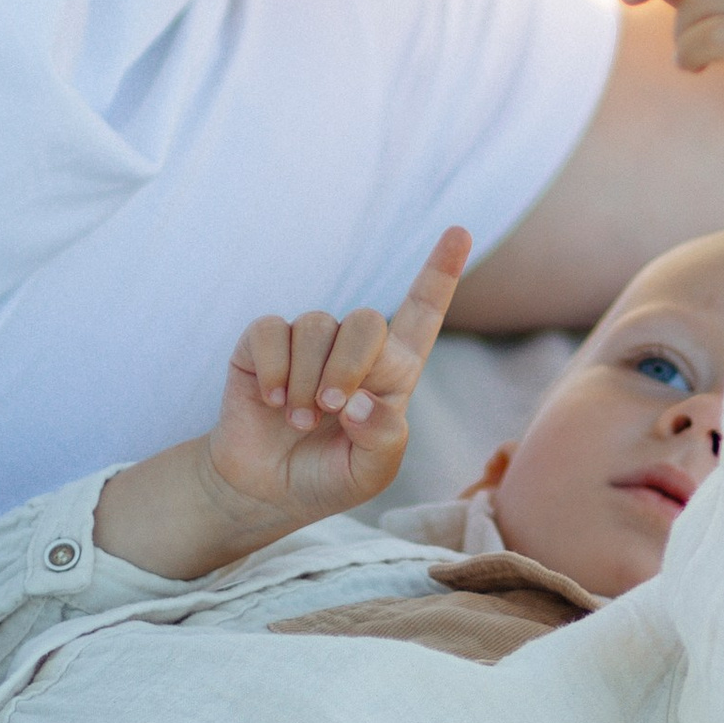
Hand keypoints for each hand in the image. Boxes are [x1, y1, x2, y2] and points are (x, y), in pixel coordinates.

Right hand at [207, 227, 471, 524]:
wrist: (265, 490)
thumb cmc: (328, 477)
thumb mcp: (371, 473)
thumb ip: (382, 440)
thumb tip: (358, 400)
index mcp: (393, 372)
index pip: (422, 313)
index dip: (440, 273)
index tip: (460, 232)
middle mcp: (354, 348)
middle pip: (367, 320)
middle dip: (349, 367)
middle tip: (330, 411)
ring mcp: (308, 342)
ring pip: (316, 325)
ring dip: (307, 381)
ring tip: (298, 420)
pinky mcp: (263, 344)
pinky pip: (271, 332)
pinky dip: (274, 370)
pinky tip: (272, 400)